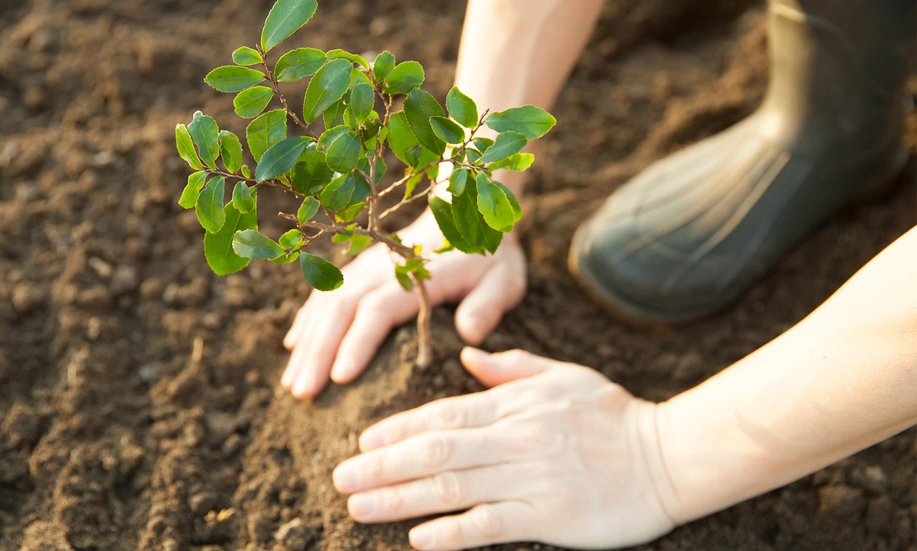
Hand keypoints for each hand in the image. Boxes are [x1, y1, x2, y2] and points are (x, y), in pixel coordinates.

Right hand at [281, 212, 526, 398]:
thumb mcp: (504, 279)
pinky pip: (325, 293)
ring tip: (292, 384)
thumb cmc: (488, 257)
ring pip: (326, 303)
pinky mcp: (358, 269)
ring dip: (307, 343)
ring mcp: (366, 266)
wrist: (466, 214)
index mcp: (417, 274)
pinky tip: (294, 348)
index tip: (340, 378)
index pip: (378, 309)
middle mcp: (382, 268)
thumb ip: (488, 305)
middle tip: (303, 393)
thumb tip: (470, 334)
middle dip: (318, 352)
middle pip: (340, 309)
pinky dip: (307, 320)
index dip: (357, 342)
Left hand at [332, 348, 678, 549]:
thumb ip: (511, 368)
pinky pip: (492, 525)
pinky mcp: (551, 516)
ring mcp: (532, 478)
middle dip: (382, 466)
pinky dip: (452, 532)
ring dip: (400, 499)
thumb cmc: (613, 415)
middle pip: (436, 451)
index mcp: (515, 403)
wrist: (671, 456)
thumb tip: (467, 356)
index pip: (443, 414)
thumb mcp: (563, 376)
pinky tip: (418, 538)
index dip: (398, 429)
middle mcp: (516, 439)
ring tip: (359, 508)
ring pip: (454, 488)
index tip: (362, 441)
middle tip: (340, 479)